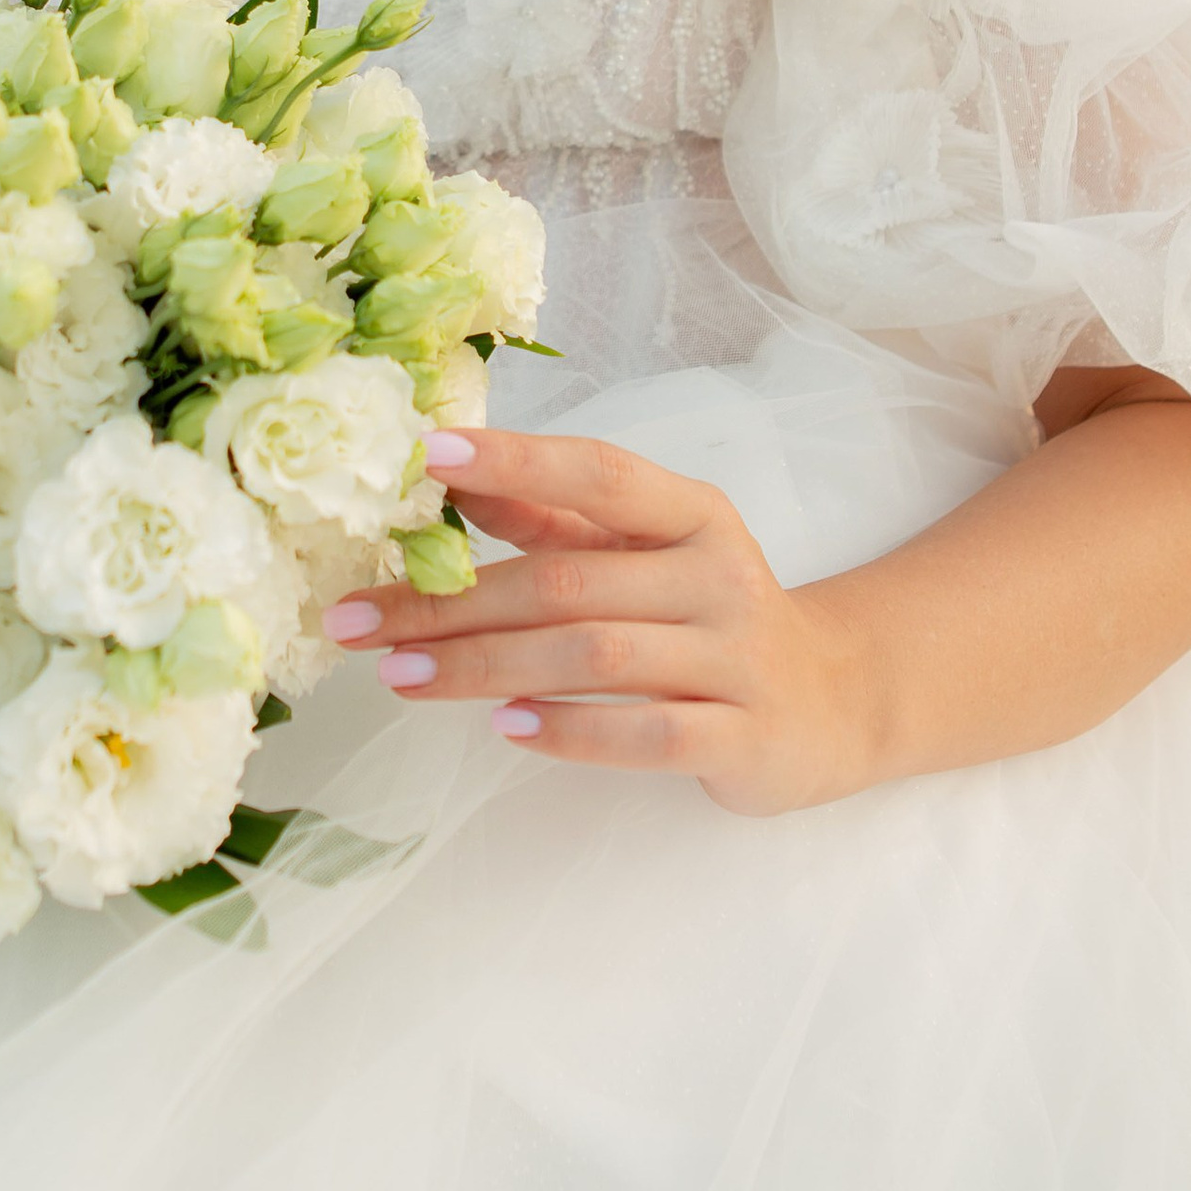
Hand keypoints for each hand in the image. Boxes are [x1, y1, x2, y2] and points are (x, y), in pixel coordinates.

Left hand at [323, 427, 888, 817]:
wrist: (833, 702)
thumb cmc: (708, 616)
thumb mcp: (645, 554)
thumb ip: (555, 519)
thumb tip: (451, 476)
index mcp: (693, 515)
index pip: (600, 473)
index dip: (517, 459)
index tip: (428, 454)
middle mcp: (718, 576)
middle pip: (568, 582)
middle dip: (451, 602)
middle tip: (358, 620)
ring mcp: (736, 659)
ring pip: (595, 656)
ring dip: (487, 666)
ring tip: (401, 675)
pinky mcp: (744, 737)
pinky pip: (647, 734)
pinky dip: (572, 731)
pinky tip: (507, 727)